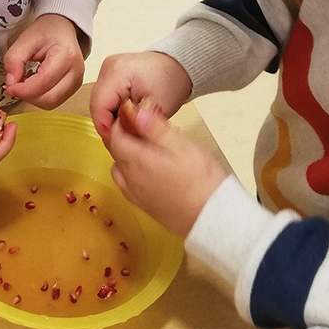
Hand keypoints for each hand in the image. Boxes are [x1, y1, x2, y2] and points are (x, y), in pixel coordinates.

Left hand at [2, 14, 83, 108]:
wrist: (62, 28)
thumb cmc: (48, 31)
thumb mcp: (26, 38)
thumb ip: (14, 59)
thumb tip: (11, 81)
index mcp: (66, 55)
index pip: (43, 82)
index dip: (23, 89)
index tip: (10, 86)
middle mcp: (76, 71)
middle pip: (49, 98)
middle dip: (27, 96)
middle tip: (15, 85)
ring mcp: (77, 81)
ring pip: (52, 103)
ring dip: (33, 98)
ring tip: (25, 82)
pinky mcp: (74, 87)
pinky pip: (55, 101)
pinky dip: (40, 97)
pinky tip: (34, 84)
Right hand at [89, 50, 192, 142]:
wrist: (177, 67)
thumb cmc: (170, 83)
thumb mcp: (154, 110)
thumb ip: (133, 125)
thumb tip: (115, 138)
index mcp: (119, 71)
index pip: (99, 104)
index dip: (105, 126)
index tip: (116, 140)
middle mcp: (109, 66)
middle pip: (96, 103)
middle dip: (107, 123)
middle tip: (123, 136)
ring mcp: (107, 68)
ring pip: (98, 101)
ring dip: (109, 116)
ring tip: (126, 125)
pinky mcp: (108, 72)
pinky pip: (103, 96)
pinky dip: (111, 108)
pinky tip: (124, 114)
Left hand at [108, 102, 229, 238]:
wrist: (213, 217)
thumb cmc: (201, 179)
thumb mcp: (181, 145)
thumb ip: (155, 128)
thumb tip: (135, 111)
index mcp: (137, 161)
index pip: (115, 137)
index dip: (121, 123)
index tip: (132, 115)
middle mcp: (131, 179)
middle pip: (116, 154)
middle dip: (123, 139)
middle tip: (142, 130)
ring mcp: (136, 196)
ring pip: (120, 172)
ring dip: (126, 159)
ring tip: (146, 151)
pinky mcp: (145, 208)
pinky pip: (128, 187)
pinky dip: (131, 176)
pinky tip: (150, 173)